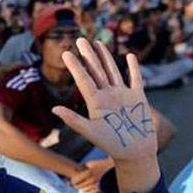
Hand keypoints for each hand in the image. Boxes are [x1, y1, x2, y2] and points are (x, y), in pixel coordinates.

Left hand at [53, 39, 159, 192]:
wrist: (134, 153)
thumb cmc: (112, 144)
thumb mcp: (91, 132)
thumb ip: (74, 120)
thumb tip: (54, 109)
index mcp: (95, 102)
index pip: (83, 80)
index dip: (75, 67)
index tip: (66, 53)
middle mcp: (107, 96)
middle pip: (96, 71)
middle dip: (88, 55)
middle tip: (80, 40)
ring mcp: (122, 95)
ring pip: (112, 71)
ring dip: (105, 57)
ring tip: (98, 43)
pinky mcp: (138, 98)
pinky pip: (135, 79)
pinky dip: (133, 68)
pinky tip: (129, 56)